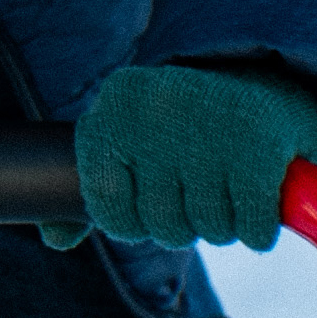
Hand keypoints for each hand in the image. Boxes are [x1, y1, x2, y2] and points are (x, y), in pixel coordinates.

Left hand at [65, 57, 316, 256]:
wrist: (259, 77)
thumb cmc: (179, 124)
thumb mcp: (126, 137)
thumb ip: (94, 187)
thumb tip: (56, 240)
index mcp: (115, 108)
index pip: (105, 203)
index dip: (130, 220)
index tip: (148, 205)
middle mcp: (157, 112)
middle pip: (162, 225)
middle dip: (182, 225)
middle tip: (196, 192)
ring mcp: (210, 128)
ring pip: (210, 230)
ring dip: (224, 226)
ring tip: (226, 188)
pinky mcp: (260, 149)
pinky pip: (253, 229)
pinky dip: (258, 230)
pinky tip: (257, 201)